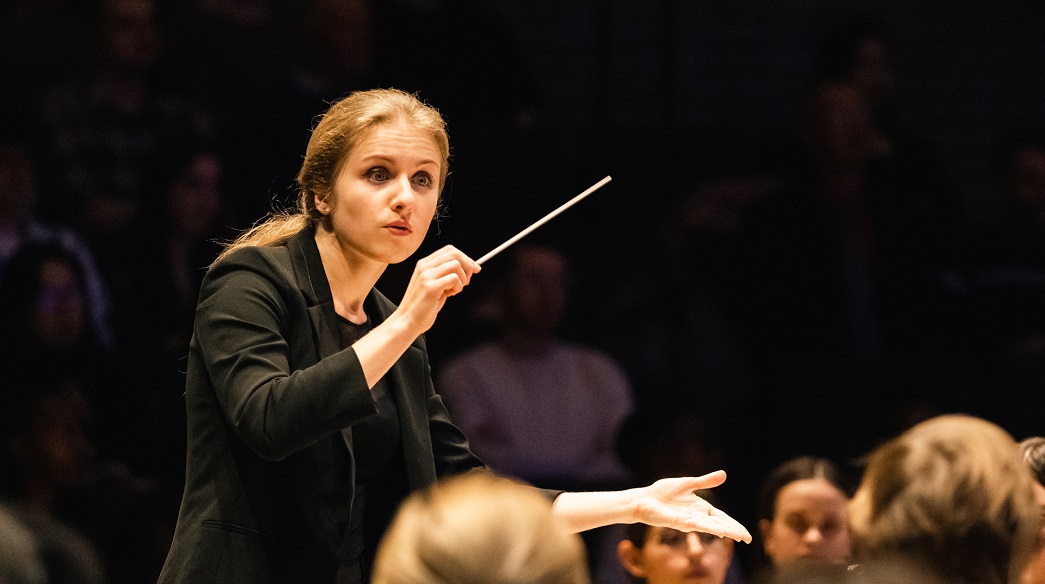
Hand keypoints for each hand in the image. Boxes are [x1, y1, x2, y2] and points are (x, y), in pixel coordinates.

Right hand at [396, 245, 479, 333]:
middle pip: (454, 253)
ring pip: (456, 265)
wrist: (407, 321)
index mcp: (424, 264)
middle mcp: (424, 267)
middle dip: (468, 265)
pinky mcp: (431, 287)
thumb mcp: (434, 284)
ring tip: (455, 290)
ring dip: (462, 278)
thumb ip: (446, 274)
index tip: (474, 268)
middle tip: (467, 280)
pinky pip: (454, 278)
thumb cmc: (423, 306)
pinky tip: (450, 294)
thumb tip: (469, 267)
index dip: (465, 258)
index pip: (449, 250)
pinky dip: (458, 287)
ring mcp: (426, 276)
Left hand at [633, 471, 751, 542]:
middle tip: (748, 539)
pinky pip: (695, 525)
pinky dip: (708, 528)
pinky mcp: (678, 521)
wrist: (644, 498)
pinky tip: (718, 531)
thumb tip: (724, 474)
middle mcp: (697, 516)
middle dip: (734, 531)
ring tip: (738, 536)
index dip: (733, 525)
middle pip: (719, 525)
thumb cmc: (663, 492)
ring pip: (710, 527)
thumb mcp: (688, 483)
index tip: (746, 533)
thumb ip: (705, 481)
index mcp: (700, 508)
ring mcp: (688, 520)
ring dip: (725, 531)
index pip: (721, 518)